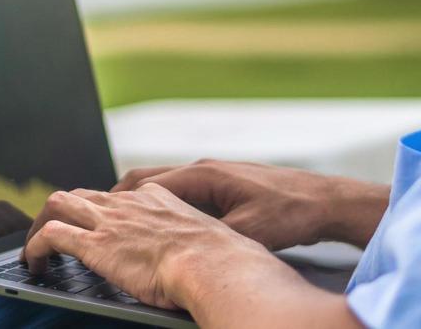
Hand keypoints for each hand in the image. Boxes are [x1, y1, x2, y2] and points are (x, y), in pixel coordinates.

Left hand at [21, 184, 276, 310]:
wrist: (214, 265)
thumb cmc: (220, 261)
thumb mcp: (207, 241)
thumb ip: (195, 242)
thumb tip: (207, 257)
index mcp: (158, 199)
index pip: (119, 197)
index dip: (104, 213)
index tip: (101, 229)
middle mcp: (129, 204)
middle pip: (84, 194)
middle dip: (65, 211)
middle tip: (57, 234)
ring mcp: (110, 221)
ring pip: (59, 204)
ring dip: (41, 224)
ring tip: (35, 248)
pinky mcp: (95, 245)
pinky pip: (50, 235)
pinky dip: (34, 246)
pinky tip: (33, 263)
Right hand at [113, 160, 388, 249]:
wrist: (323, 201)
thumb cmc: (289, 212)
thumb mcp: (247, 231)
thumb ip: (210, 236)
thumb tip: (178, 250)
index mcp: (204, 175)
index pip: (145, 184)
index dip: (118, 203)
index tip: (97, 217)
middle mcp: (204, 170)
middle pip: (146, 179)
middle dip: (119, 199)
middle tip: (96, 219)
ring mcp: (213, 176)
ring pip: (162, 186)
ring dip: (140, 203)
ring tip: (119, 224)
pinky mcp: (223, 187)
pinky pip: (180, 194)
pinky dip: (161, 208)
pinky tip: (159, 228)